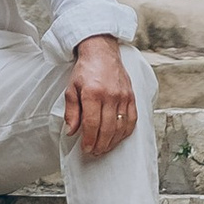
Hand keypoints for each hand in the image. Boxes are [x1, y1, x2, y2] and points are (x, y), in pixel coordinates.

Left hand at [63, 34, 137, 161]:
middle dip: (100, 145)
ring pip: (120, 127)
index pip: (91, 124)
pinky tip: (118, 138)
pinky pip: (132, 119)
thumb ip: (71, 112)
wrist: (102, 51)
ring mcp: (123, 96)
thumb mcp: (71, 89)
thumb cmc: (85, 70)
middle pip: (107, 129)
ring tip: (104, 148)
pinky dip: (125, 132)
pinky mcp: (131, 96)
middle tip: (94, 152)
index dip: (88, 140)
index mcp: (92, 93)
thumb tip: (71, 132)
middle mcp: (110, 95)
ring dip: (112, 142)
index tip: (85, 149)